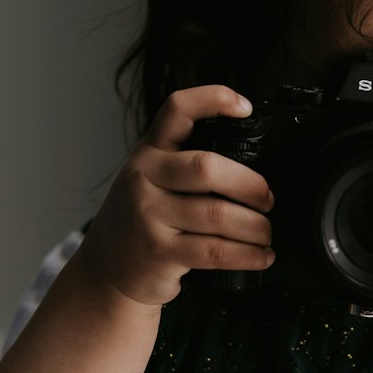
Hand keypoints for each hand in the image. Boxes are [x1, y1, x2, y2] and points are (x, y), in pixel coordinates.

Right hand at [75, 86, 274, 308]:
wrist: (105, 272)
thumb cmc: (139, 224)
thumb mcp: (150, 182)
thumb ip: (184, 166)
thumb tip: (252, 168)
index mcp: (149, 153)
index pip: (177, 111)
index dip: (213, 99)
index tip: (245, 108)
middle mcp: (145, 178)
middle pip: (208, 168)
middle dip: (251, 185)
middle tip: (267, 199)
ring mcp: (149, 216)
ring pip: (218, 214)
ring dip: (256, 227)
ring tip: (265, 233)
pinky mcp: (159, 252)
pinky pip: (215, 251)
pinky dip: (248, 255)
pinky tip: (260, 256)